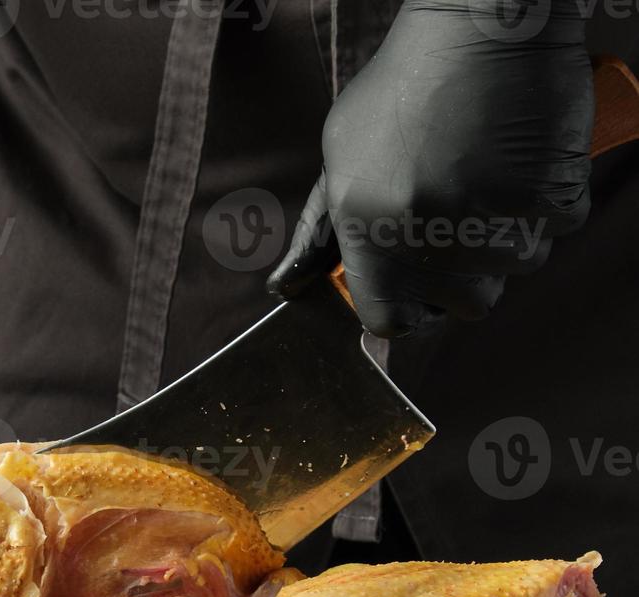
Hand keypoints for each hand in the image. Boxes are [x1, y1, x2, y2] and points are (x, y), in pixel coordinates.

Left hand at [268, 0, 593, 336]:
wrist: (479, 22)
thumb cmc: (403, 88)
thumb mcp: (340, 158)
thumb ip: (318, 232)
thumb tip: (288, 287)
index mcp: (373, 238)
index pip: (390, 322)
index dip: (404, 305)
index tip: (412, 283)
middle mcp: (431, 241)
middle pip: (462, 304)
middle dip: (460, 272)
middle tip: (454, 218)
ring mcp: (496, 224)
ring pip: (511, 268)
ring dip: (503, 236)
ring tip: (484, 177)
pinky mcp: (552, 198)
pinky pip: (552, 229)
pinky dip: (542, 204)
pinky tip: (516, 162)